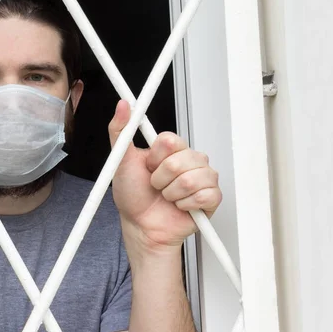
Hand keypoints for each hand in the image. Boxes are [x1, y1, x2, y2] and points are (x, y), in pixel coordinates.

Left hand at [108, 100, 221, 251]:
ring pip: (192, 179)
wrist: (141, 226)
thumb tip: (123, 105)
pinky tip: (180, 206)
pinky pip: (205, 195)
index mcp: (170, 149)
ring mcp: (203, 177)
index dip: (156, 158)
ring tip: (166, 197)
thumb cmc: (132, 196)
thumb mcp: (121, 161)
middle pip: (182, 160)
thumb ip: (120, 131)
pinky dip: (186, 205)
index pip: (171, 140)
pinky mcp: (212, 197)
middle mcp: (189, 160)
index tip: (148, 166)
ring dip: (172, 194)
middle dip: (161, 179)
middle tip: (156, 185)